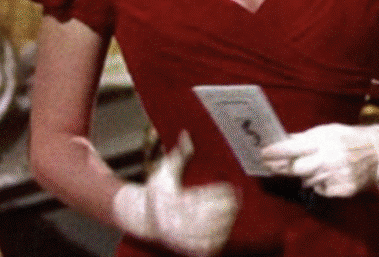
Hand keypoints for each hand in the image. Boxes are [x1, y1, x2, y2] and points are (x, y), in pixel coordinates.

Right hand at [113, 133, 236, 256]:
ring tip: (232, 211)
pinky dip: (219, 237)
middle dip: (226, 207)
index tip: (230, 188)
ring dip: (226, 222)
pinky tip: (224, 227)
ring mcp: (182, 237)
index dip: (220, 193)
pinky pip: (209, 246)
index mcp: (173, 202)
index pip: (203, 198)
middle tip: (236, 199)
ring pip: (213, 232)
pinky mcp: (187, 248)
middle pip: (211, 216)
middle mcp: (177, 222)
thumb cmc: (157, 193)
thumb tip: (187, 134)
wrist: (143, 217)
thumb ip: (180, 154)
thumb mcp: (165, 171)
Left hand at [260, 122, 378, 197]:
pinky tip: (326, 176)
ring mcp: (338, 177)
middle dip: (280, 168)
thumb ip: (303, 137)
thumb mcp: (327, 131)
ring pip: (307, 181)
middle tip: (268, 166)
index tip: (262, 154)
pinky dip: (318, 184)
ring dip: (301, 175)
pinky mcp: (344, 190)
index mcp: (325, 142)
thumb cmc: (349, 138)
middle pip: (295, 169)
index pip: (292, 149)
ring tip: (303, 167)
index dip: (274, 152)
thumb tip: (278, 140)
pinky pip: (321, 189)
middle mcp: (330, 160)